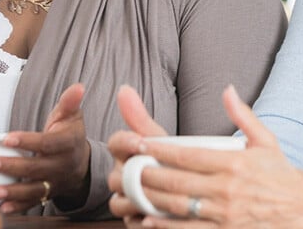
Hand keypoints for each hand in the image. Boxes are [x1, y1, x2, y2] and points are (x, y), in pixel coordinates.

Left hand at [0, 83, 90, 213]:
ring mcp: (55, 182)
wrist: (82, 164)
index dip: (27, 141)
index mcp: (68, 144)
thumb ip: (70, 102)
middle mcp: (62, 165)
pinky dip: (17, 206)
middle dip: (11, 167)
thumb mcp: (72, 116)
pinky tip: (1, 206)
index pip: (47, 143)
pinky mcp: (47, 194)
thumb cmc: (70, 135)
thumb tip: (78, 87)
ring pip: (33, 189)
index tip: (7, 138)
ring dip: (12, 192)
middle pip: (36, 168)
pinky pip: (32, 202)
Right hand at [107, 85, 167, 222]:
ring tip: (159, 196)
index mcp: (125, 154)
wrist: (187, 191)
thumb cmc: (170, 161)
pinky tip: (161, 217)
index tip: (141, 142)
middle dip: (132, 175)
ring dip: (137, 200)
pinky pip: (132, 224)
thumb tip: (123, 88)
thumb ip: (141, 117)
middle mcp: (120, 178)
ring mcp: (125, 202)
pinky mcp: (134, 223)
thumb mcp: (159, 140)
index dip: (125, 142)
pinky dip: (145, 221)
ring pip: (119, 203)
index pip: (115, 142)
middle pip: (115, 177)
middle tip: (152, 173)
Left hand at [111, 85, 302, 227]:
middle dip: (146, 174)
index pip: (186, 154)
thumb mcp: (265, 140)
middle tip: (125, 168)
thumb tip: (227, 89)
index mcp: (232, 163)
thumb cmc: (281, 174)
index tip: (138, 144)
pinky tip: (148, 221)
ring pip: (178, 206)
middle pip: (176, 180)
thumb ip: (242, 114)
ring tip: (129, 192)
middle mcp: (226, 188)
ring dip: (150, 199)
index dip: (158, 149)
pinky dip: (166, 226)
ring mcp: (225, 214)